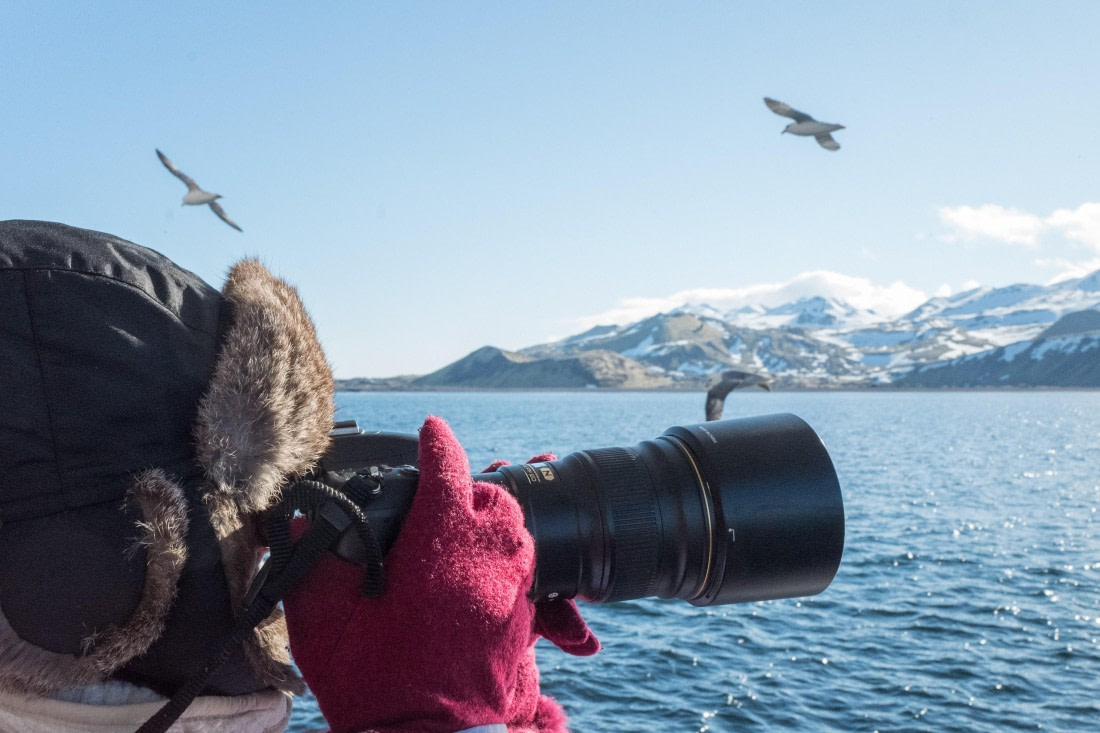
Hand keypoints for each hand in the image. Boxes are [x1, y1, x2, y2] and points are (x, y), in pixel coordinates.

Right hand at [282, 416, 596, 732]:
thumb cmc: (375, 682)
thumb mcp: (324, 621)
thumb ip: (313, 564)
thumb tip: (298, 522)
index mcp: (441, 546)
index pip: (447, 469)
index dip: (435, 443)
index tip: (428, 430)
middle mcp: (488, 558)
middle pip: (492, 495)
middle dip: (465, 487)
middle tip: (433, 501)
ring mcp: (513, 587)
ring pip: (514, 528)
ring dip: (487, 521)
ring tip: (450, 536)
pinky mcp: (524, 616)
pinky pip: (522, 566)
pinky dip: (501, 556)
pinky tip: (469, 572)